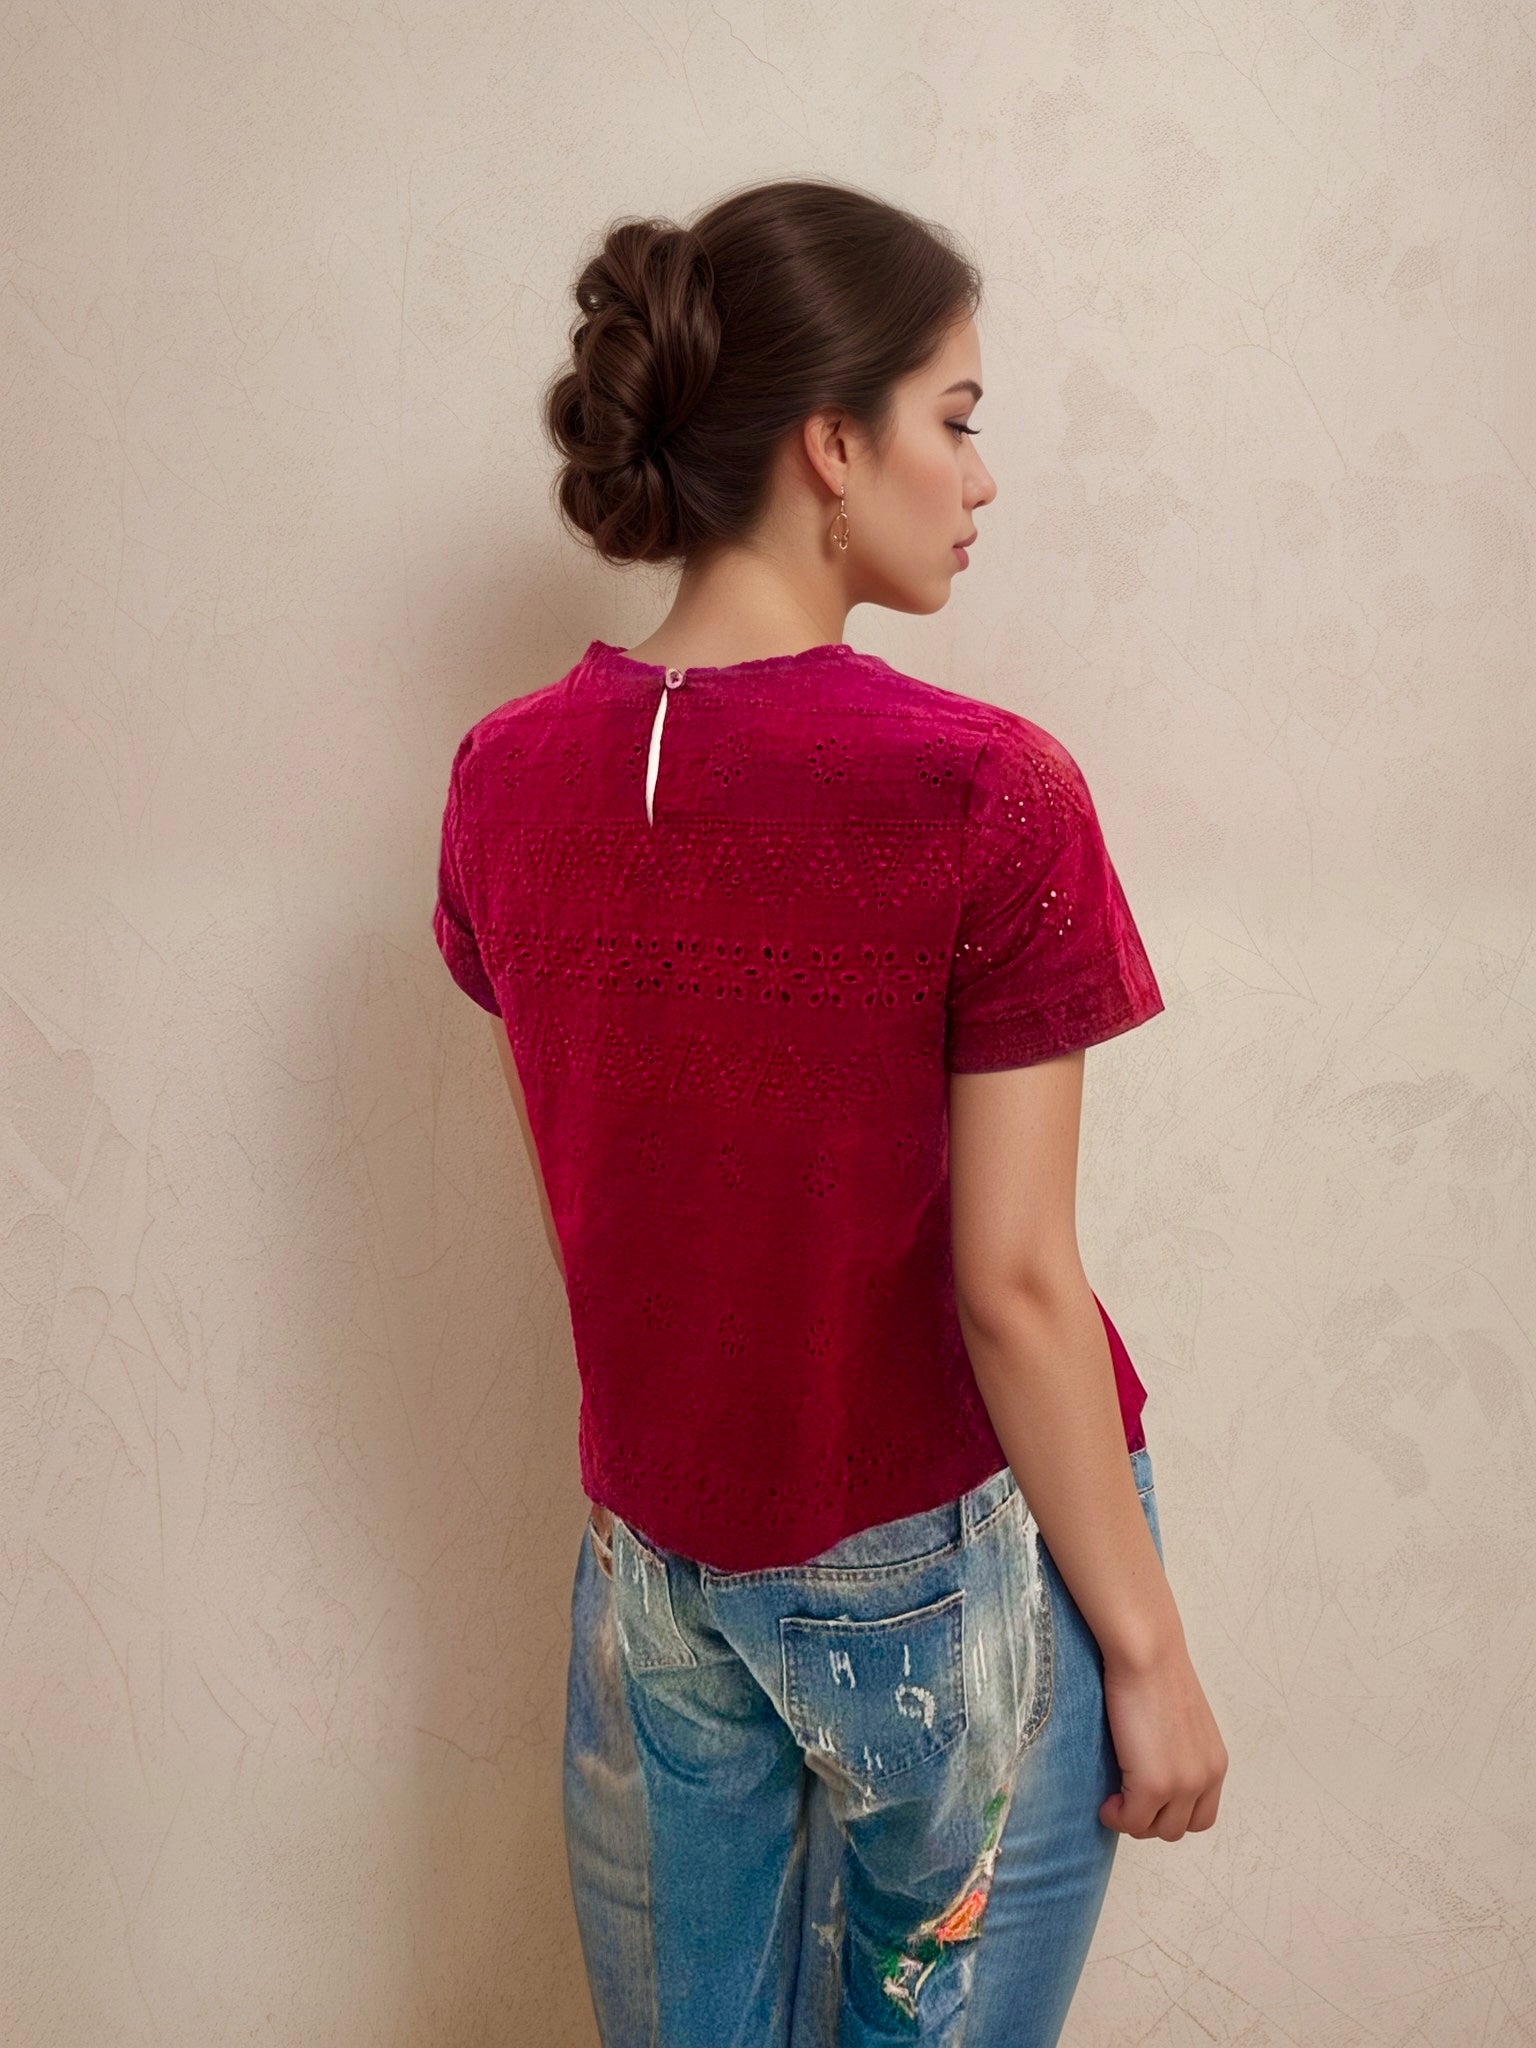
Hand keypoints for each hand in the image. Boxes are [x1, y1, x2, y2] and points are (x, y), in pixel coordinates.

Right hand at [1098, 1639, 1227, 1839]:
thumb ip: (1177, 1751)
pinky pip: (1131, 1821)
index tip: (1145, 1796)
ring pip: (1158, 1830)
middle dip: (1151, 1820)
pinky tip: (1106, 1801)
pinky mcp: (1154, 1786)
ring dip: (1133, 1820)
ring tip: (1115, 1799)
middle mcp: (1206, 1778)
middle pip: (1180, 1827)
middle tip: (1125, 1798)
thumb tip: (1150, 1765)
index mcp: (1215, 1763)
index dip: (1171, 1811)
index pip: (1201, 1813)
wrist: (1146, 1653)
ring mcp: (1182, 1785)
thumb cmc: (1155, 1672)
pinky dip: (1116, 1817)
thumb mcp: (1180, 1721)